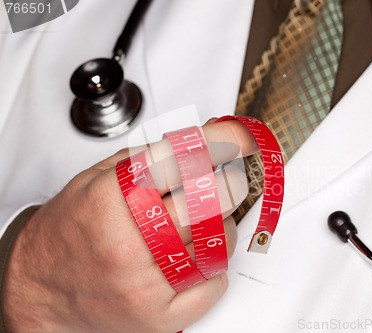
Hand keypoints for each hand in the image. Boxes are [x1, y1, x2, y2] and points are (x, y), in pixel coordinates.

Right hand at [3, 120, 256, 332]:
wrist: (40, 289)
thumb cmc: (67, 234)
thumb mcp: (93, 180)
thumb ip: (143, 159)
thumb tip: (194, 142)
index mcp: (112, 201)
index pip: (181, 161)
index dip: (219, 143)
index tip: (238, 139)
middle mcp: (128, 242)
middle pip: (209, 202)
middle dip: (229, 185)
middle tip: (228, 182)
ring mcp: (145, 283)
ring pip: (217, 243)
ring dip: (221, 225)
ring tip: (201, 222)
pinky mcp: (157, 316)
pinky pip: (213, 285)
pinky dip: (216, 267)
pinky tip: (197, 257)